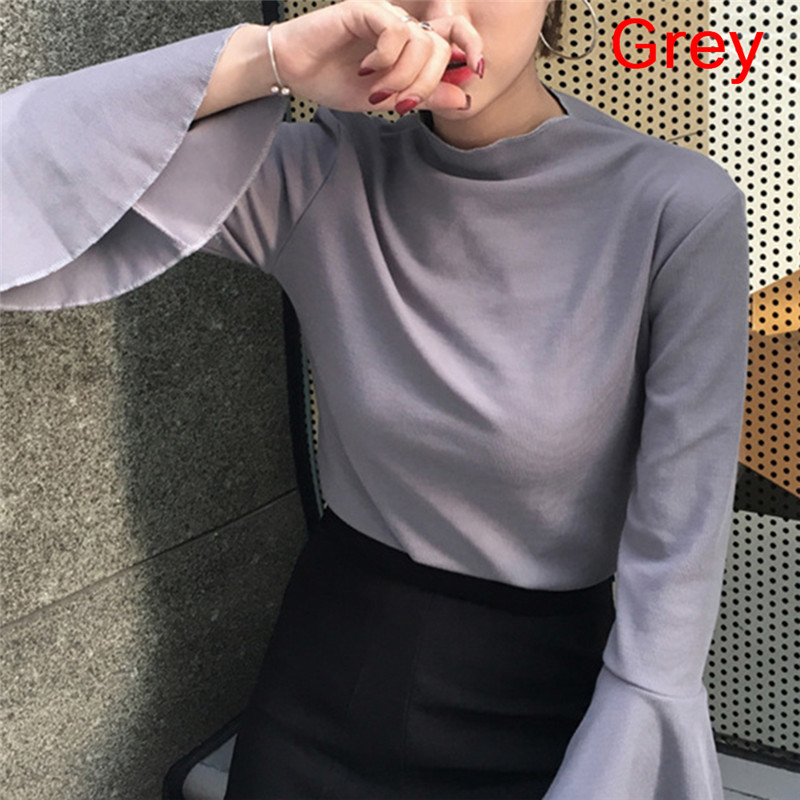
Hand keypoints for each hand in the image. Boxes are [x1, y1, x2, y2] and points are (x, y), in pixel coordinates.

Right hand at [270, 0, 482, 113]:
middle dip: (425, 84)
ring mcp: (384, 15)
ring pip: (421, 42)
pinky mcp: (364, 10)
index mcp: (411, 45)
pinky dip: (386, 58)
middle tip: (400, 104)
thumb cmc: (334, 81)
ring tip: (378, 92)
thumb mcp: (388, 100)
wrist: (295, 72)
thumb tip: (465, 100)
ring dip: (403, 76)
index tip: (478, 72)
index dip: (473, 50)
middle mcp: (402, 26)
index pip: (454, 40)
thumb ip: (424, 98)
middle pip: (440, 48)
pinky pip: (395, 30)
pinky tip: (366, 69)